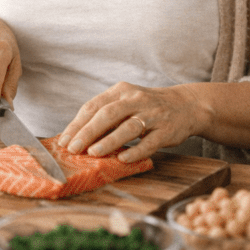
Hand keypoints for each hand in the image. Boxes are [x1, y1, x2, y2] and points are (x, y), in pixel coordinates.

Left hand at [57, 82, 207, 162]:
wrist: (186, 105)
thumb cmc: (146, 107)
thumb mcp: (125, 102)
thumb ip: (104, 115)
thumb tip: (77, 136)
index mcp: (120, 91)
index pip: (93, 106)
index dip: (77, 124)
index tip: (64, 140)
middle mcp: (136, 99)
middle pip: (108, 114)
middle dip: (88, 132)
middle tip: (73, 148)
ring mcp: (153, 114)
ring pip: (128, 127)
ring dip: (109, 141)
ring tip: (93, 153)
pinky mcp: (167, 130)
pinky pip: (150, 141)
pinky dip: (136, 150)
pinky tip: (123, 159)